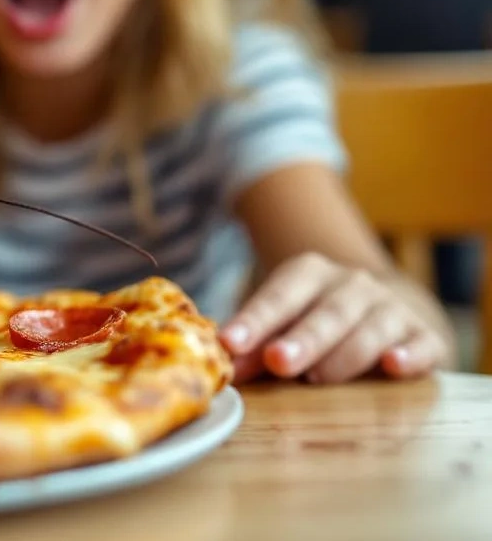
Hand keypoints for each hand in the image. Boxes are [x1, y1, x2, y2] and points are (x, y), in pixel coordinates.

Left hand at [218, 252, 454, 383]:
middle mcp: (352, 285)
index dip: (254, 320)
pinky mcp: (425, 336)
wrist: (381, 310)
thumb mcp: (281, 326)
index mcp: (309, 274)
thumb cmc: (314, 322)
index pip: (279, 296)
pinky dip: (410, 355)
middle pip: (327, 312)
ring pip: (370, 329)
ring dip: (344, 354)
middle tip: (277, 361)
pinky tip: (394, 365)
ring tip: (318, 377)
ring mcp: (391, 308)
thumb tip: (226, 369)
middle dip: (302, 339)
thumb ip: (254, 347)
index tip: (230, 343)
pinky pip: (421, 343)